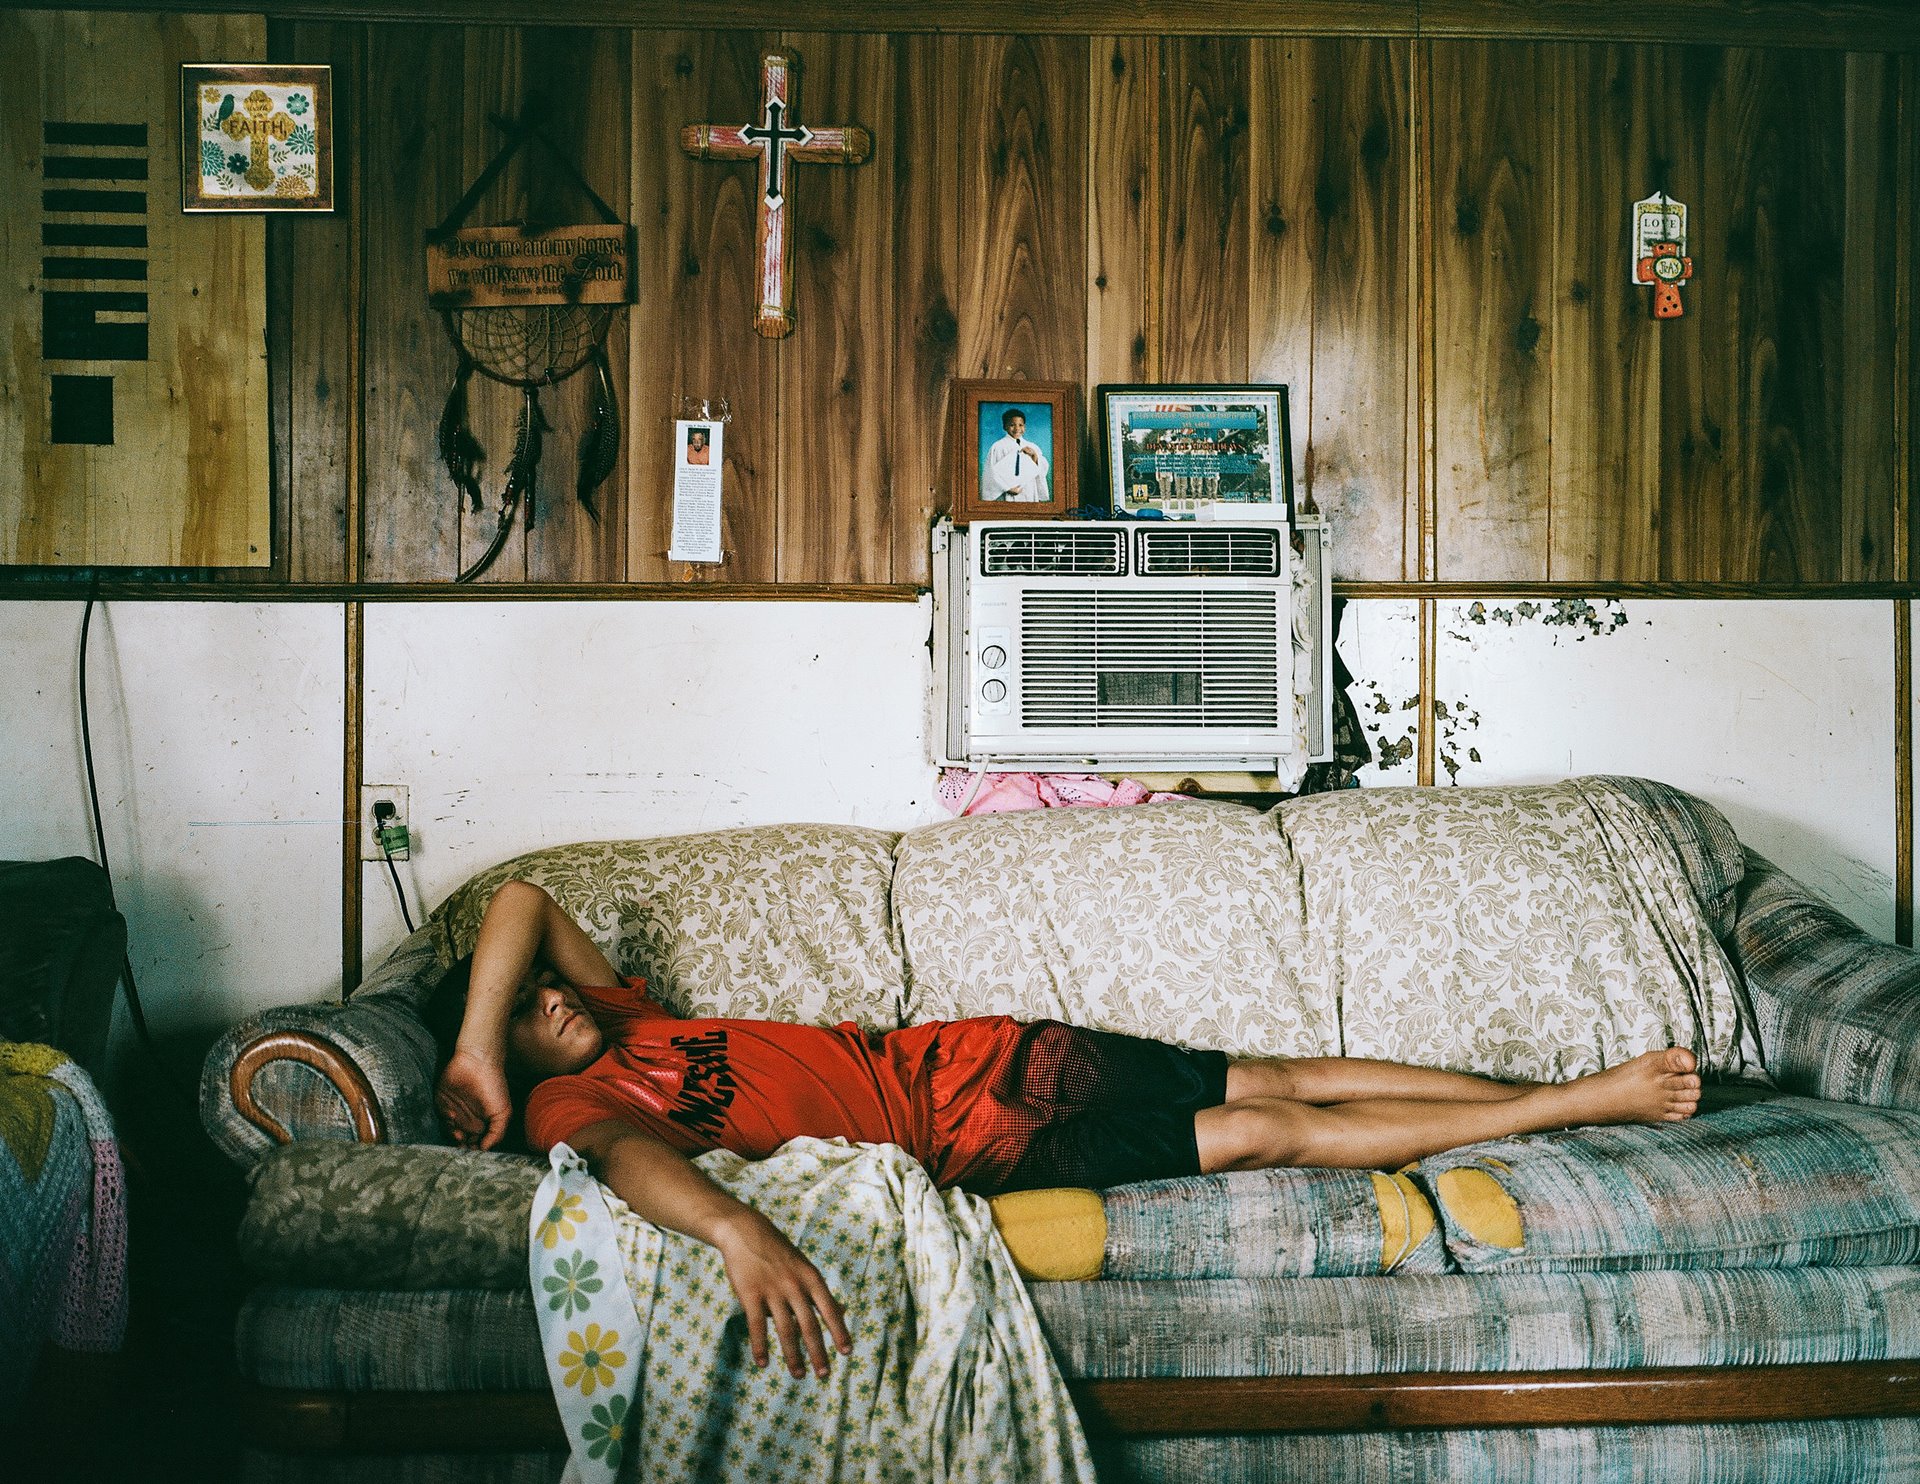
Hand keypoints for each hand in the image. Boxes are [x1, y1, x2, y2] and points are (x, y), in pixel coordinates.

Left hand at [435, 1047, 512, 1150]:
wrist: (479, 1062)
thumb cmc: (494, 1085)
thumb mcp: (503, 1112)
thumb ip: (497, 1133)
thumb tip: (485, 1150)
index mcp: (481, 1122)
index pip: (474, 1142)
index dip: (473, 1149)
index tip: (473, 1152)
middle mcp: (466, 1118)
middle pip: (459, 1139)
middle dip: (461, 1145)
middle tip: (463, 1145)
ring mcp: (454, 1109)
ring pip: (448, 1130)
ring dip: (452, 1136)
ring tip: (458, 1134)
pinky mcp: (442, 1100)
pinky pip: (439, 1116)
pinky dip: (444, 1119)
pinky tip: (452, 1115)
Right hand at [711, 1209, 851, 1378]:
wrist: (746, 1231)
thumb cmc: (780, 1254)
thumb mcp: (805, 1268)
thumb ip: (820, 1293)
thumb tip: (843, 1312)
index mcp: (811, 1278)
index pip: (829, 1310)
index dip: (839, 1331)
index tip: (847, 1353)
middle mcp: (794, 1286)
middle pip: (809, 1325)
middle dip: (818, 1352)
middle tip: (824, 1375)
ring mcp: (772, 1290)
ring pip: (785, 1330)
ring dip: (793, 1356)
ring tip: (799, 1375)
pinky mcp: (750, 1294)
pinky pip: (756, 1326)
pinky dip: (760, 1347)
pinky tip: (763, 1364)